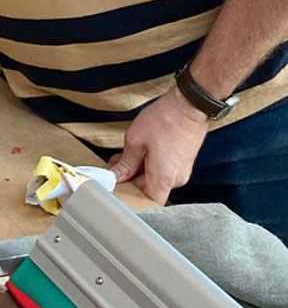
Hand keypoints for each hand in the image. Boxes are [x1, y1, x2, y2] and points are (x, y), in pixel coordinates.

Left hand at [110, 86, 209, 204]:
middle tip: (115, 168)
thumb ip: (125, 163)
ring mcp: (181, 170)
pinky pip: (162, 170)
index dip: (131, 200)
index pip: (148, 204)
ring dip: (138, 170)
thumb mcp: (135, 141)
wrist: (191, 103)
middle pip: (148, 190)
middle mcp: (176, 179)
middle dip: (129, 180)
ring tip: (124, 157)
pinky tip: (138, 152)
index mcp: (164, 178)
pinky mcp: (183, 161)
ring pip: (154, 179)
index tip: (118, 190)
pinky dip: (149, 164)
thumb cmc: (166, 119)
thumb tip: (116, 176)